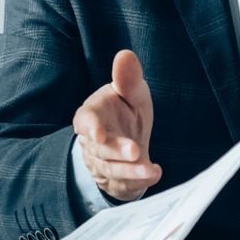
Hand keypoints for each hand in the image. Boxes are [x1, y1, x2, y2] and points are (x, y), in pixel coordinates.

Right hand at [73, 49, 160, 200]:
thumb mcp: (130, 92)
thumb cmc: (125, 110)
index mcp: (92, 115)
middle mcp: (94, 142)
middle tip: (135, 150)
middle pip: (100, 149)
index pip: (85, 121)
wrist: (127, 140)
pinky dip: (140, 181)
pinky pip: (125, 184)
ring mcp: (103, 163)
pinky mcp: (116, 180)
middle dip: (117, 151)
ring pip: (112, 169)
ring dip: (131, 171)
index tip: (98, 133)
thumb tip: (125, 54)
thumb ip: (127, 78)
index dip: (90, 128)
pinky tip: (155, 174)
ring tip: (149, 170)